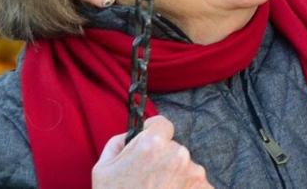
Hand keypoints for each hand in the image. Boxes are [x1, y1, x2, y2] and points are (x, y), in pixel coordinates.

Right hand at [92, 115, 212, 188]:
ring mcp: (194, 173)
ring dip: (175, 176)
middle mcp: (178, 154)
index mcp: (153, 144)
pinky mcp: (203, 188)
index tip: (149, 146)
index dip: (153, 133)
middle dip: (163, 159)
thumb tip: (130, 135)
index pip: (162, 124)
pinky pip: (195, 184)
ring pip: (185, 166)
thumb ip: (119, 143)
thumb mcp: (102, 169)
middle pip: (173, 148)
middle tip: (148, 179)